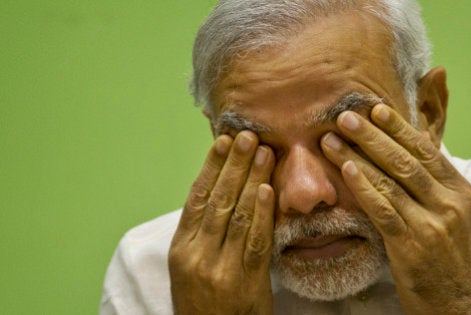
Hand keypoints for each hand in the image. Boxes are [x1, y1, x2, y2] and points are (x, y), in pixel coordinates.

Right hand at [168, 131, 275, 314]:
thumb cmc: (204, 303)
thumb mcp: (190, 268)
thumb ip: (202, 234)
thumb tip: (220, 191)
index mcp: (181, 248)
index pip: (196, 197)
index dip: (211, 167)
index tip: (224, 140)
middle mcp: (197, 255)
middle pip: (217, 200)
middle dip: (234, 165)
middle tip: (248, 136)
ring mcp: (220, 268)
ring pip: (236, 215)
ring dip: (251, 180)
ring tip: (263, 152)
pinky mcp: (245, 282)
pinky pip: (255, 241)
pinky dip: (262, 213)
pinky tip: (268, 189)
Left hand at [321, 105, 470, 313]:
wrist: (466, 306)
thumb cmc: (457, 260)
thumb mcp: (459, 216)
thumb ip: (438, 184)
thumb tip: (417, 149)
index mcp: (462, 192)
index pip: (427, 151)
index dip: (399, 128)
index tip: (376, 109)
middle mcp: (450, 204)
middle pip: (406, 160)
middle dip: (373, 134)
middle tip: (346, 115)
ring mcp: (432, 224)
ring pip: (391, 180)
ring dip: (357, 156)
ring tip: (332, 139)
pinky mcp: (412, 246)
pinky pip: (384, 210)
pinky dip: (364, 187)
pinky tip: (346, 170)